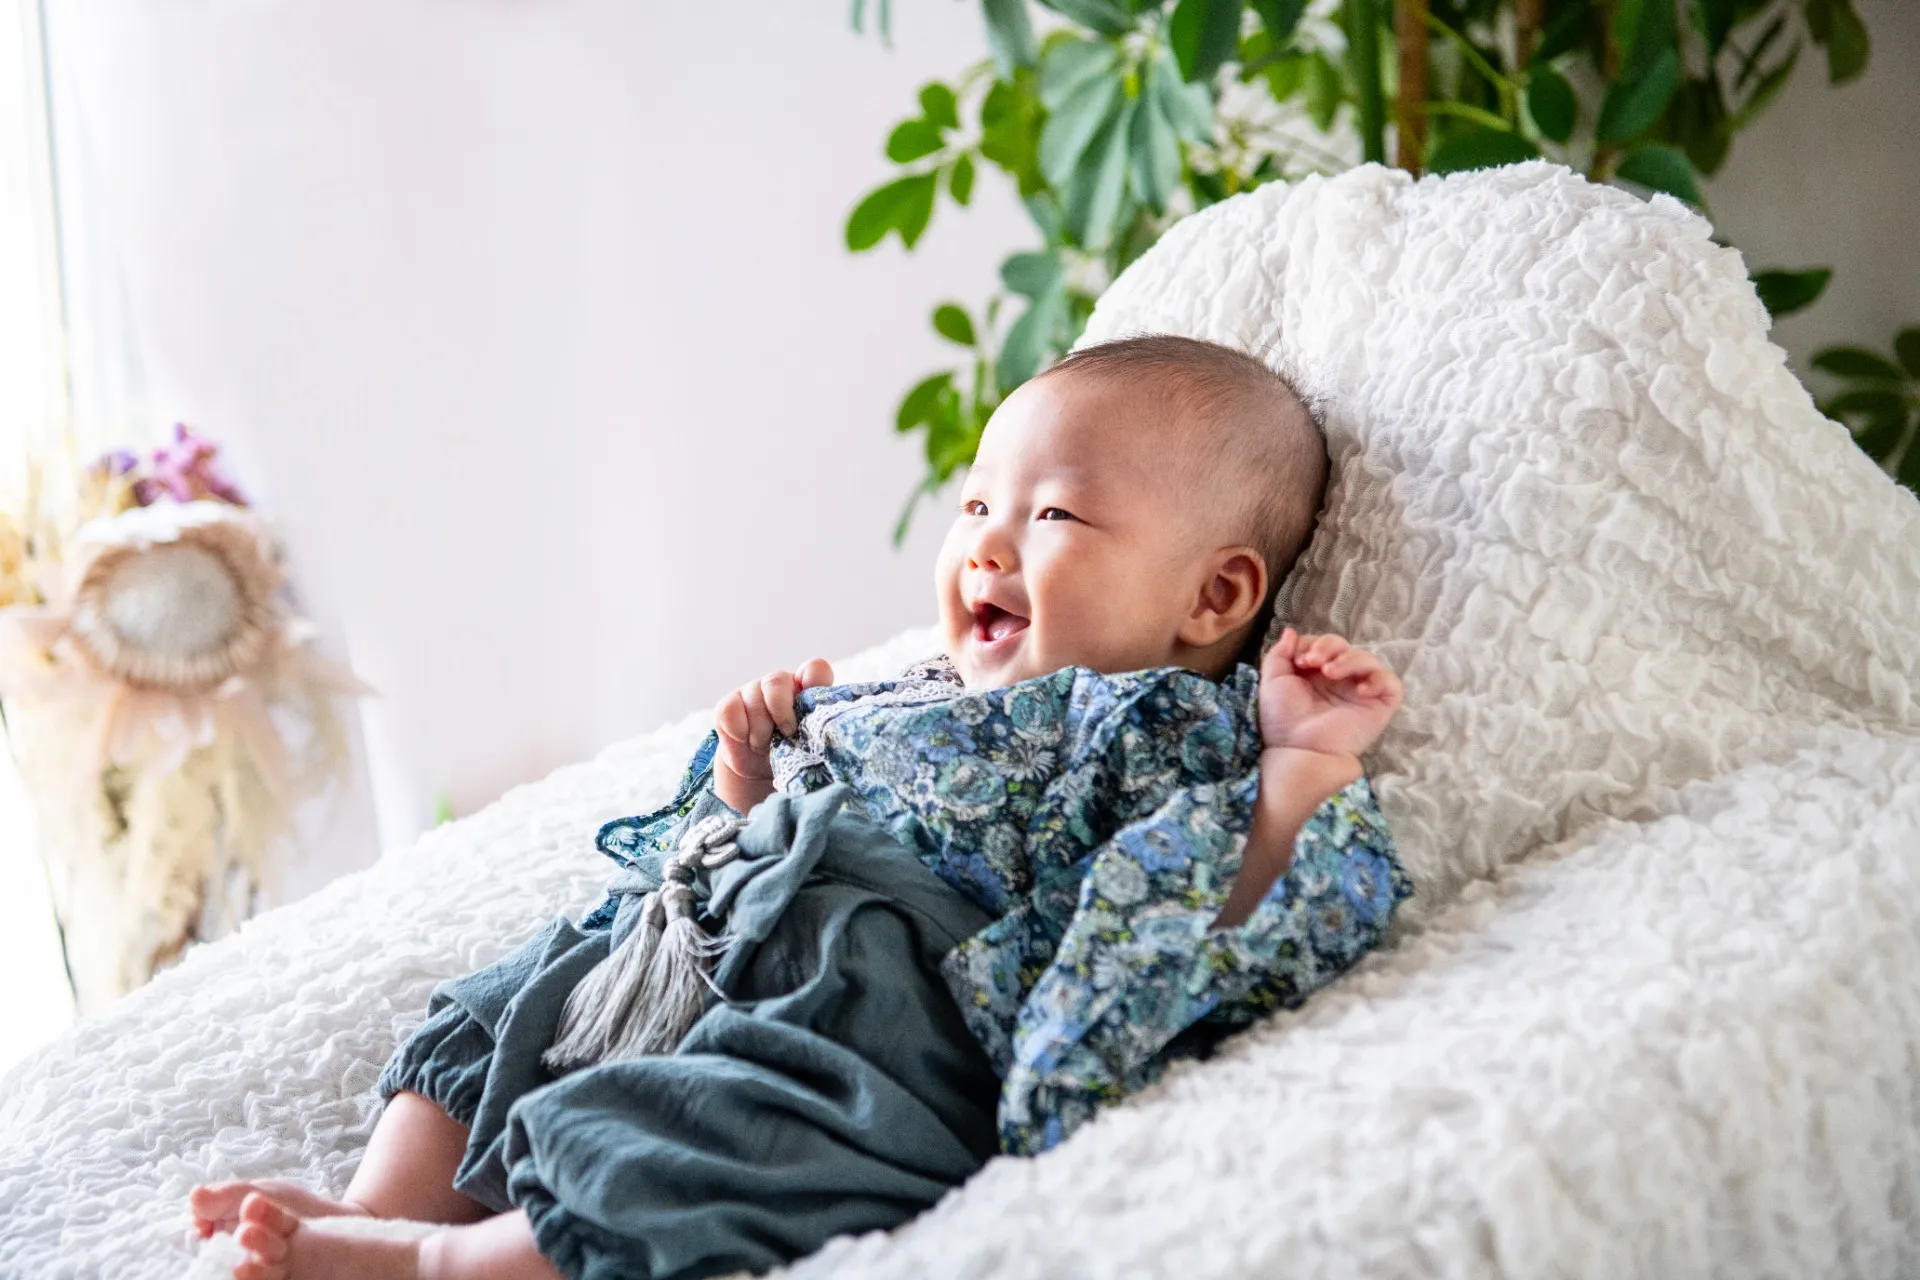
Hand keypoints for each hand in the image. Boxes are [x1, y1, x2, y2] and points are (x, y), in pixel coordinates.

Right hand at [713, 658, 833, 812]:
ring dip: (760, 730)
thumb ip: (820, 732)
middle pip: (776, 680)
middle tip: (786, 734)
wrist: (760, 768)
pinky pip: (729, 710)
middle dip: (780, 711)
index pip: (815, 669)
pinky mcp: (728, 705)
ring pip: (753, 698)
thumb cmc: (794, 752)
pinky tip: (745, 740)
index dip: (814, 680)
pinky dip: (738, 729)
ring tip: (765, 747)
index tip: (809, 707)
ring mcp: (752, 691)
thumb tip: (833, 737)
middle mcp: (780, 684)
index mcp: (806, 689)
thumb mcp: (811, 744)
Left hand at [1258, 628, 1401, 762]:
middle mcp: (1342, 681)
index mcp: (1318, 674)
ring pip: (1369, 660)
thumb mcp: (1273, 681)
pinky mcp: (1378, 707)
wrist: (1296, 750)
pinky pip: (1391, 685)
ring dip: (1350, 660)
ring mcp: (1361, 693)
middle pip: (1346, 648)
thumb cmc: (1283, 720)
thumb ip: (1280, 654)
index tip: (1299, 659)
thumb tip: (1291, 631)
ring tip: (1330, 672)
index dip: (1314, 644)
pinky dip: (1379, 680)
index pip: (1325, 645)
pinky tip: (1360, 690)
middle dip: (1329, 646)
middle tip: (1312, 661)